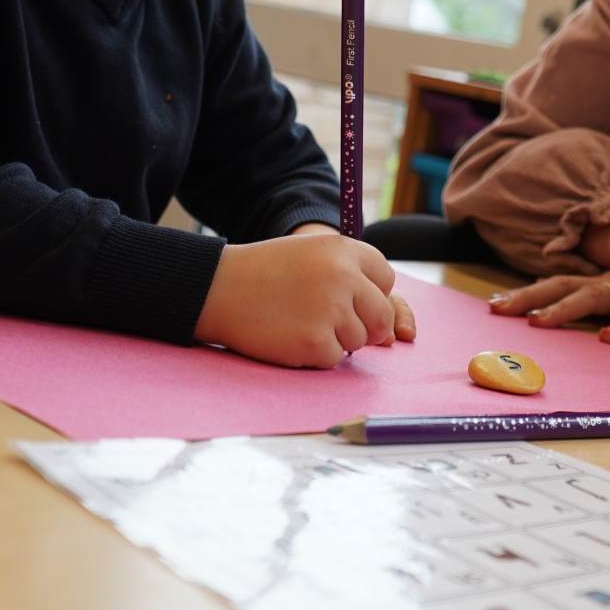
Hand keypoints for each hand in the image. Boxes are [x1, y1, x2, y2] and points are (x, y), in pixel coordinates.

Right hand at [196, 233, 417, 367]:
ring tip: (300, 321)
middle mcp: (344, 277)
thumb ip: (351, 277)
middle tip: (330, 322)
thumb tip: (392, 330)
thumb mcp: (312, 255)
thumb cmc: (265, 273)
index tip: (346, 298)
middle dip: (364, 325)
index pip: (385, 279)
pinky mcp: (316, 342)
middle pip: (381, 315)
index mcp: (345, 250)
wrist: (218, 288)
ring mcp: (331, 310)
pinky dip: (315, 355)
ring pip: (359, 340)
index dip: (369, 293)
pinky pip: (334, 359)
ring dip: (336, 339)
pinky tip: (290, 335)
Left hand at [487, 271, 609, 343]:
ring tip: (540, 322)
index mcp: (606, 281)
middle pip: (564, 284)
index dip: (527, 291)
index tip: (494, 303)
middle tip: (498, 310)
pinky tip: (608, 340)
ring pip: (596, 297)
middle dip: (529, 297)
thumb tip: (580, 329)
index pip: (559, 281)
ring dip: (565, 308)